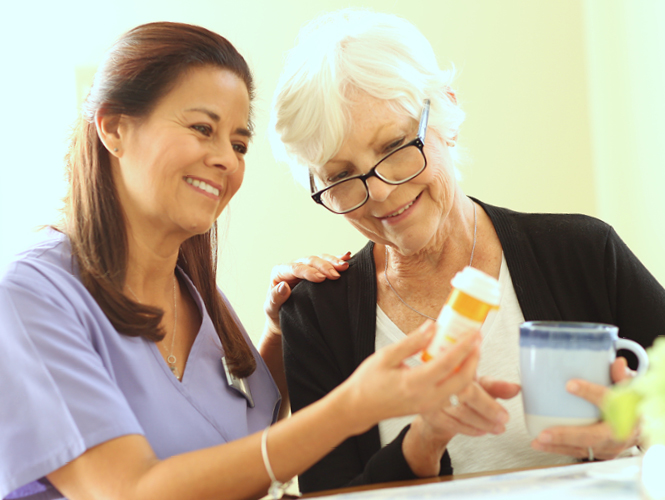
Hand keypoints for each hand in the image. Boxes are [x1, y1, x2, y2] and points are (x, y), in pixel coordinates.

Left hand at [263, 252, 350, 336]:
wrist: (283, 320)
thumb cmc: (276, 314)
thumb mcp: (271, 309)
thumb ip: (275, 298)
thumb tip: (283, 286)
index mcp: (280, 272)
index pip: (295, 268)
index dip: (309, 272)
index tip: (321, 279)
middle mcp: (293, 267)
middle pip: (310, 261)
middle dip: (324, 266)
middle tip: (336, 275)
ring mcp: (306, 268)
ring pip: (320, 259)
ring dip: (333, 261)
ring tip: (345, 266)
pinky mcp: (316, 272)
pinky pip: (327, 263)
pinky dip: (337, 260)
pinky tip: (347, 257)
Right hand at [342, 321, 480, 435]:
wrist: (359, 408)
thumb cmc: (368, 383)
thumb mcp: (386, 356)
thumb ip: (412, 342)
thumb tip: (432, 327)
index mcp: (414, 383)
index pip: (448, 363)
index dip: (464, 346)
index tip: (473, 332)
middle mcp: (426, 398)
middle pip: (463, 379)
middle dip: (474, 358)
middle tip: (477, 338)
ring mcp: (429, 405)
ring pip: (460, 388)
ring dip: (469, 367)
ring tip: (470, 348)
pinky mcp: (429, 407)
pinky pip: (452, 392)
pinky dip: (459, 377)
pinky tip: (457, 362)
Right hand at [401, 376, 519, 476]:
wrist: (431, 400)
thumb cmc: (456, 387)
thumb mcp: (476, 382)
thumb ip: (496, 386)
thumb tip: (515, 389)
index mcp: (454, 364)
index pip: (473, 372)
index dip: (492, 381)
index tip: (513, 390)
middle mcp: (441, 378)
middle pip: (467, 393)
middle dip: (489, 408)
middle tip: (504, 417)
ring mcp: (433, 397)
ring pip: (461, 412)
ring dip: (483, 422)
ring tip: (498, 427)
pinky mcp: (429, 413)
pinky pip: (452, 424)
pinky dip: (470, 429)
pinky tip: (482, 431)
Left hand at [532, 357, 639, 459]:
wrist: (642, 427)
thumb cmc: (631, 404)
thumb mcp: (629, 387)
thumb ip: (620, 375)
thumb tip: (616, 362)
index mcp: (627, 412)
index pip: (609, 402)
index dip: (591, 393)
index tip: (570, 385)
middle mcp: (619, 434)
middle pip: (592, 436)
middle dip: (568, 435)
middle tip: (546, 433)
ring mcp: (609, 446)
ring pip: (583, 448)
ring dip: (558, 445)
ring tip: (538, 440)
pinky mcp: (599, 452)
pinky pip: (578, 452)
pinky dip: (559, 449)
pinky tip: (541, 443)